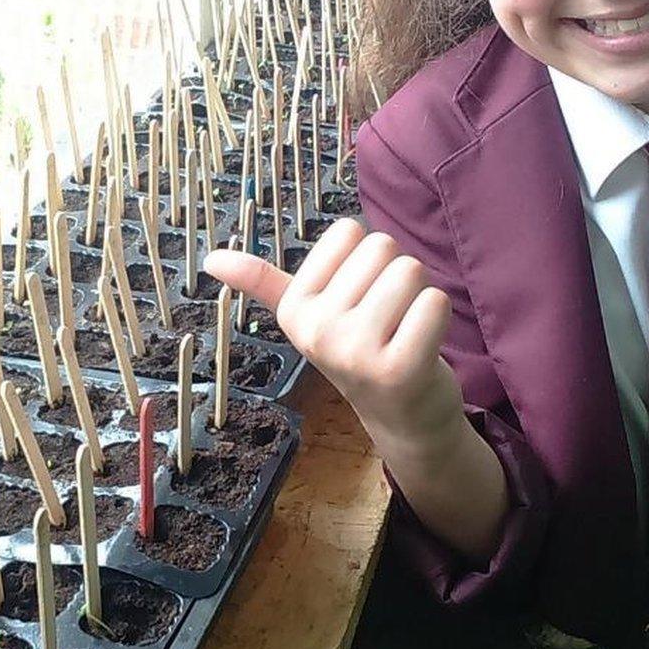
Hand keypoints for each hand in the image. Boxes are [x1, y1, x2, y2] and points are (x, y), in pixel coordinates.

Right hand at [204, 217, 463, 453]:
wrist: (401, 418)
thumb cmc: (359, 352)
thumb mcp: (306, 316)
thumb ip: (263, 283)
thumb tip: (210, 258)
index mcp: (294, 309)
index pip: (348, 231)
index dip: (364, 259)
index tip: (359, 300)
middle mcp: (317, 330)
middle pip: (382, 246)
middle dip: (394, 276)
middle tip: (388, 319)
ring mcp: (354, 351)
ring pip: (411, 270)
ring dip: (419, 295)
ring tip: (404, 331)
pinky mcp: (399, 368)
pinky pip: (434, 301)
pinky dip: (438, 316)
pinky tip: (423, 345)